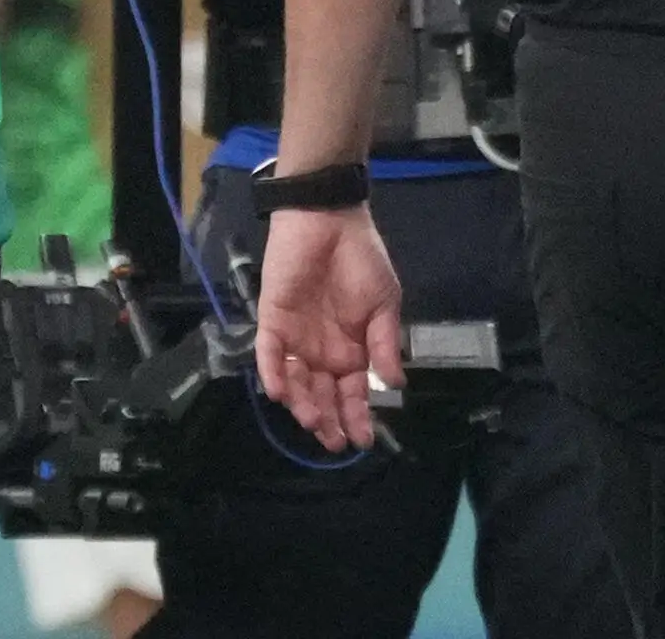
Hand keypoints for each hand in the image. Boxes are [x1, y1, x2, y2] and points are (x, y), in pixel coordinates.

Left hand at [255, 203, 404, 450]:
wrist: (328, 222)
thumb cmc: (362, 261)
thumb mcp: (385, 302)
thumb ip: (385, 342)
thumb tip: (395, 383)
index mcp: (353, 349)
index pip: (353, 392)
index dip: (358, 416)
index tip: (364, 440)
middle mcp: (323, 351)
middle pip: (322, 395)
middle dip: (328, 420)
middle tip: (334, 441)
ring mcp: (296, 339)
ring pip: (296, 383)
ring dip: (303, 404)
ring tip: (313, 421)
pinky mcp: (272, 323)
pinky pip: (270, 356)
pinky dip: (274, 375)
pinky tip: (281, 392)